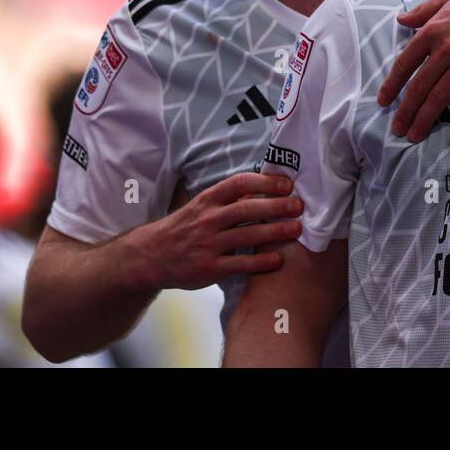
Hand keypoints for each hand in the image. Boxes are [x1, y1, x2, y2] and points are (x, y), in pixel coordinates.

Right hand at [141, 171, 303, 290]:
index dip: (265, 182)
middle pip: (247, 208)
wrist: (150, 256)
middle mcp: (208, 219)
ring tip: (296, 229)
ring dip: (275, 231)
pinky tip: (278, 259)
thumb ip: (228, 200)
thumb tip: (263, 187)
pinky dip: (261, 262)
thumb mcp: (201, 206)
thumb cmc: (183, 228)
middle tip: (299, 206)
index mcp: (207, 200)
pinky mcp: (210, 268)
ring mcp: (209, 244)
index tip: (286, 184)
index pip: (239, 183)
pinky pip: (241, 264)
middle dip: (276, 205)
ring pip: (248, 234)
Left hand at [377, 0, 449, 148]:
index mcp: (434, 29)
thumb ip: (424, 11)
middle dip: (406, 111)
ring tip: (415, 137)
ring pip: (441, 97)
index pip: (405, 63)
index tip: (383, 101)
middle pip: (420, 86)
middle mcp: (448, 48)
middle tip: (397, 128)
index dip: (392, 85)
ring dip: (426, 120)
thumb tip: (400, 19)